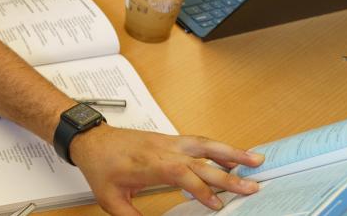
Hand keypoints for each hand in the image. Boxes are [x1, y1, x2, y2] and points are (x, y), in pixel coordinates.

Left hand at [70, 125, 263, 215]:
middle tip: (254, 186)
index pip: (182, 175)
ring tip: (257, 160)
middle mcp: (163, 150)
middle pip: (201, 160)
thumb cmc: (100, 165)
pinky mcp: (170, 140)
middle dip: (229, 175)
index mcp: (150, 164)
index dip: (201, 189)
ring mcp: (168, 142)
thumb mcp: (110, 199)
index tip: (218, 205)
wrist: (89, 139)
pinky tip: (233, 156)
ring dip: (232, 152)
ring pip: (205, 144)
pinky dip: (219, 148)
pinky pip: (199, 141)